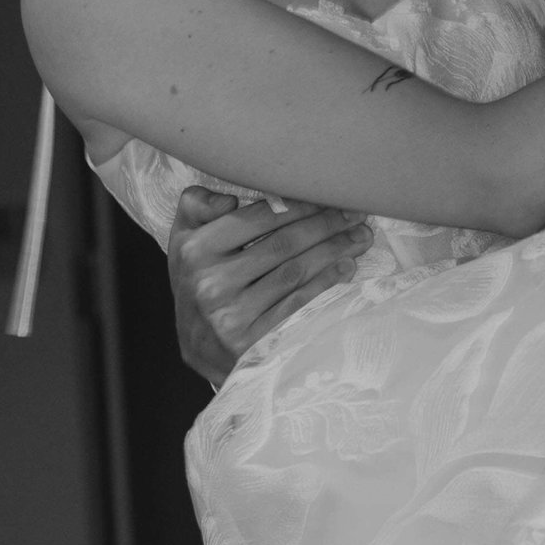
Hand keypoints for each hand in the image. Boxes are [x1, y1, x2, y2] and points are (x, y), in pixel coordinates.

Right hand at [167, 185, 373, 384]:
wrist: (198, 347)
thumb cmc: (198, 282)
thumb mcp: (184, 241)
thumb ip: (197, 206)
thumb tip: (230, 199)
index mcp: (196, 250)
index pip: (258, 218)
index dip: (299, 205)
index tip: (328, 197)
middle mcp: (211, 283)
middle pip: (283, 244)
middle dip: (326, 225)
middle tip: (355, 214)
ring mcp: (232, 315)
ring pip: (295, 272)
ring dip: (334, 251)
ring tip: (359, 237)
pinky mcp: (252, 341)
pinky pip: (298, 304)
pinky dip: (326, 283)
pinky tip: (346, 267)